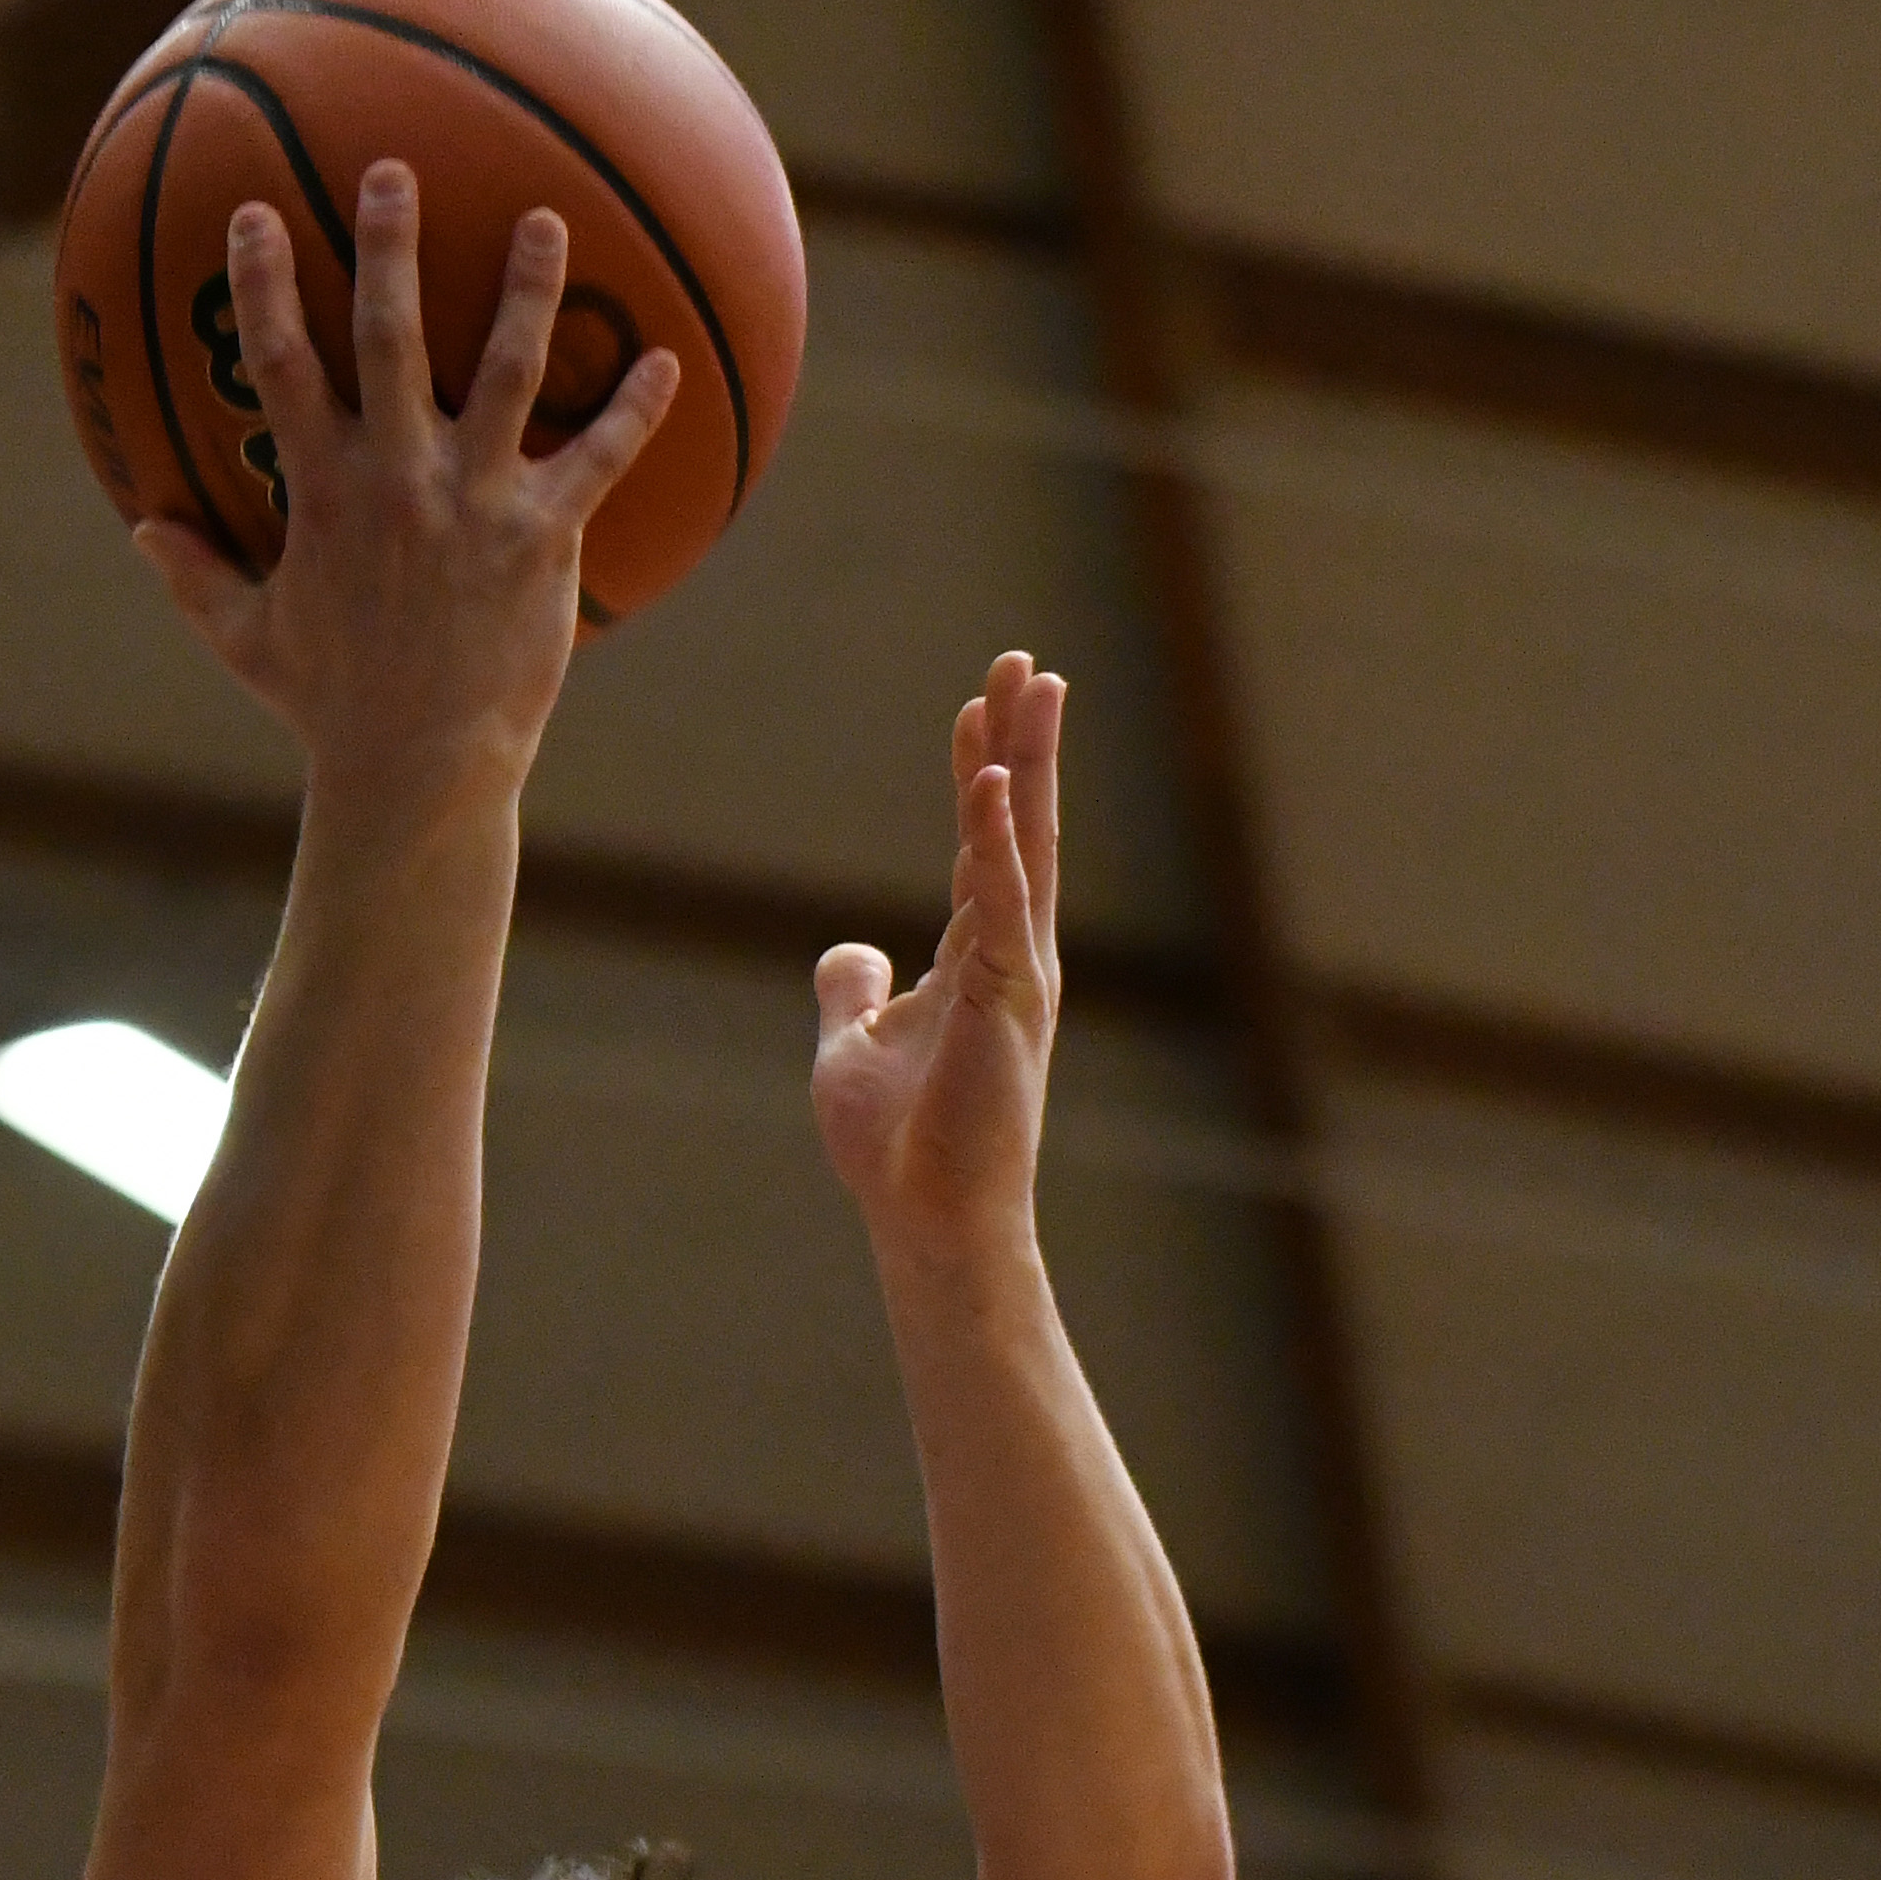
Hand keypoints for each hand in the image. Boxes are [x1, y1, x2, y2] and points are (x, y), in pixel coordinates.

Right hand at [133, 162, 678, 802]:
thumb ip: (198, 576)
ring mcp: (475, 502)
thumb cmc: (332, 707)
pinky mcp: (543, 539)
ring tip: (547, 221)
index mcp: (322, 491)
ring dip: (527, 290)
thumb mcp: (249, 639)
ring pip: (504, 372)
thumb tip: (142, 531)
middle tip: (397, 170)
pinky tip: (668, 363)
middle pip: (389, 335)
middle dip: (390, 246)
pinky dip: (634, 412)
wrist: (418, 768)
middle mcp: (398, 478)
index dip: (264, 284)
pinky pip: (598, 460)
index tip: (257, 214)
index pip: (280, 364)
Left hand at [813, 654, 1064, 1260]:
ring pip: (1023, 845)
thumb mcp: (854, 1045)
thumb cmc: (899, 1146)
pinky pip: (1004, 904)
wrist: (926, 1218)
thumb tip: (850, 951)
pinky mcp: (1008, 1003)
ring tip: (1031, 686)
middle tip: (1026, 662)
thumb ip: (853, 990)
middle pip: (1020, 824)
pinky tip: (993, 781)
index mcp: (981, 958)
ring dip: (1025, 762)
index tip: (977, 703)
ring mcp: (1018, 976)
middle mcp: (1012, 954)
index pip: (984, 843)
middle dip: (1022, 740)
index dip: (979, 769)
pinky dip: (998, 842)